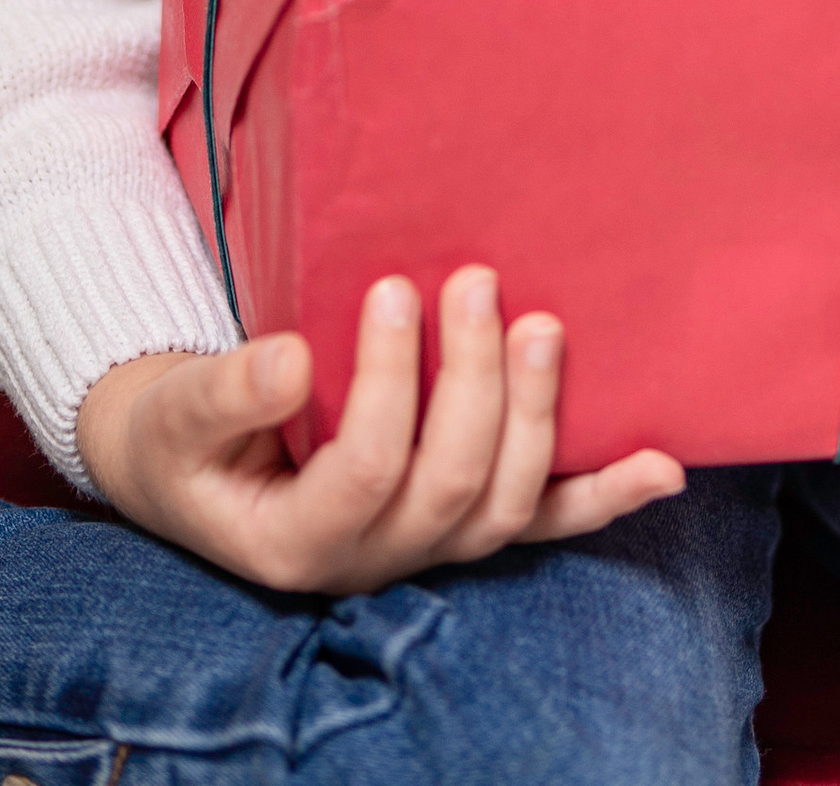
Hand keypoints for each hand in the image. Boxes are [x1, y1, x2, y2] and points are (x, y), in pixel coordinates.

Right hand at [73, 266, 684, 589]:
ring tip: (544, 323)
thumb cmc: (179, 430)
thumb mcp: (176, 411)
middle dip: (475, 382)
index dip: (391, 383)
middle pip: (451, 485)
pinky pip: (546, 523)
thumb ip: (225, 392)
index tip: (395, 285)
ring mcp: (427, 544)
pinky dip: (606, 496)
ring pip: (506, 505)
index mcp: (296, 541)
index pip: (366, 470)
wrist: (189, 461)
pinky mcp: (463, 519)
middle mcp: (373, 559)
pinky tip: (664, 465)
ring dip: (537, 415)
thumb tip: (289, 361)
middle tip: (477, 281)